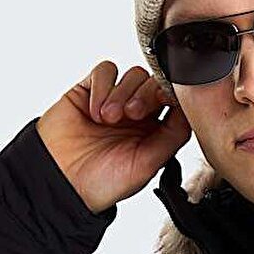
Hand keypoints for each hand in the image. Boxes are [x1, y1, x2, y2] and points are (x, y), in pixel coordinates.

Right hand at [36, 60, 191, 213]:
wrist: (62, 181)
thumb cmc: (103, 182)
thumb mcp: (149, 164)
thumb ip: (173, 135)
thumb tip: (191, 111)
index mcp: (155, 132)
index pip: (174, 101)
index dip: (173, 96)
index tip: (168, 101)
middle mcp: (138, 114)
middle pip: (155, 84)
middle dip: (146, 95)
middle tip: (132, 115)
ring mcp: (114, 100)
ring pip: (133, 75)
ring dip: (122, 94)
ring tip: (108, 119)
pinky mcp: (89, 90)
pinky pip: (105, 71)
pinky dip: (103, 87)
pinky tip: (94, 111)